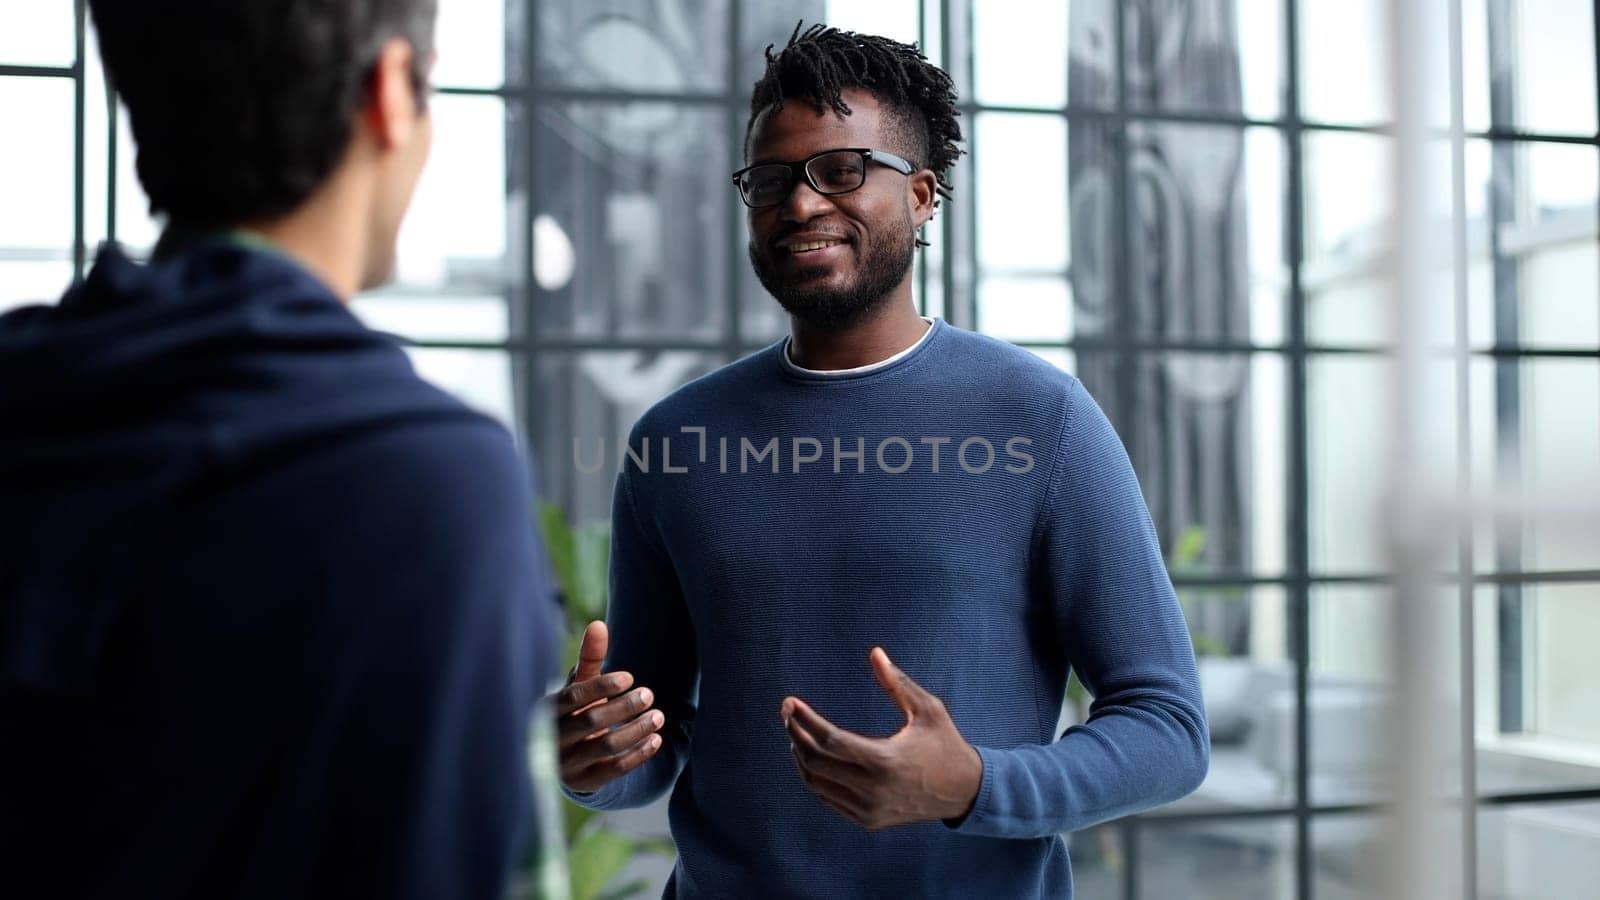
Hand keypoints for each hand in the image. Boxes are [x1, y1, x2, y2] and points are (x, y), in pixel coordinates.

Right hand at [556, 621, 664, 793]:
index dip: (601, 686)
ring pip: (605, 746)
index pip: (573, 697)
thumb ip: (589, 658)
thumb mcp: (578, 685)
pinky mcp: (584, 783)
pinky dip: (638, 754)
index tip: (630, 677)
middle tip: (649, 694)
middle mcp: (553, 739)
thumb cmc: (574, 710)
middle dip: (624, 707)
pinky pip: (614, 770)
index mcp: (548, 711)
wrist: (563, 757)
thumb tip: (599, 624)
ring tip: (658, 716)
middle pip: (591, 721)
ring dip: (636, 730)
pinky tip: (656, 740)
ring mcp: (567, 764)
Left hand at [782, 647, 982, 829]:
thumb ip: (897, 683)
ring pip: (816, 784)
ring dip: (800, 757)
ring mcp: (868, 809)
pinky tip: (812, 757)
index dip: (805, 720)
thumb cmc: (945, 743)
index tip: (790, 702)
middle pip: (815, 763)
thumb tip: (874, 652)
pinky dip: (814, 777)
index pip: (830, 741)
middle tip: (788, 714)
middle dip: (795, 735)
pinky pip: (828, 798)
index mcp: (886, 761)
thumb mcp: (928, 709)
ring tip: (796, 733)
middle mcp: (873, 790)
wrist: (963, 792)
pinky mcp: (868, 821)